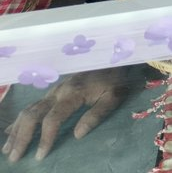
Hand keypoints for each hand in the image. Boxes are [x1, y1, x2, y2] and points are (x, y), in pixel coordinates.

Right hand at [2, 68, 135, 161]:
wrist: (114, 59)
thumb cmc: (115, 79)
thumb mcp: (113, 97)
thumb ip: (96, 115)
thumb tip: (77, 135)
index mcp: (72, 93)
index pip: (52, 119)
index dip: (45, 138)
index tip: (40, 155)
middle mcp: (58, 91)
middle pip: (32, 115)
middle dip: (22, 137)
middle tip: (15, 157)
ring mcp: (54, 90)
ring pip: (28, 110)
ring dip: (17, 130)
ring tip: (8, 149)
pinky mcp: (54, 91)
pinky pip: (32, 106)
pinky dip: (20, 120)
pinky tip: (11, 130)